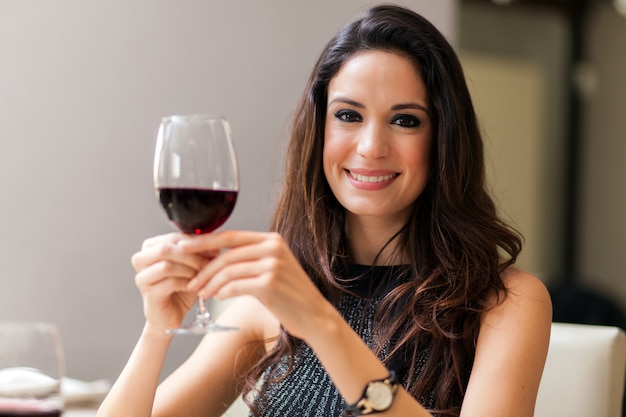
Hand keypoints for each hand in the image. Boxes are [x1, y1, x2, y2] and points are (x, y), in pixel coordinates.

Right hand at [131, 233, 214, 332]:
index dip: (195, 242)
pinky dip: (186, 283)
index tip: (214, 249)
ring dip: (189, 270)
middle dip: (191, 255)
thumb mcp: (192, 264)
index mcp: (150, 248)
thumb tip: (214, 240)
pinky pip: (169, 283)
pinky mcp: (149, 295)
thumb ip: (199, 251)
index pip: (173, 238)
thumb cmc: (181, 287)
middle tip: (209, 262)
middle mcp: (141, 260)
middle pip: (165, 249)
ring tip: (203, 275)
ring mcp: (142, 278)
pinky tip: (195, 286)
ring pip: (166, 266)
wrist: (172, 314)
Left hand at [179, 231, 332, 339]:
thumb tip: (210, 259)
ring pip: (228, 271)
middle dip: (204, 268)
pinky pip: (235, 286)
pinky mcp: (270, 283)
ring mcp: (273, 264)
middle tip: (190, 280)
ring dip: (210, 283)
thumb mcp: (269, 269)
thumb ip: (246, 260)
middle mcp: (273, 248)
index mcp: (271, 239)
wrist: (314, 315)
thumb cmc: (288, 295)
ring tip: (202, 293)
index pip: (230, 236)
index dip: (204, 241)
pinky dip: (222, 292)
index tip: (183, 246)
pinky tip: (217, 298)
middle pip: (226, 254)